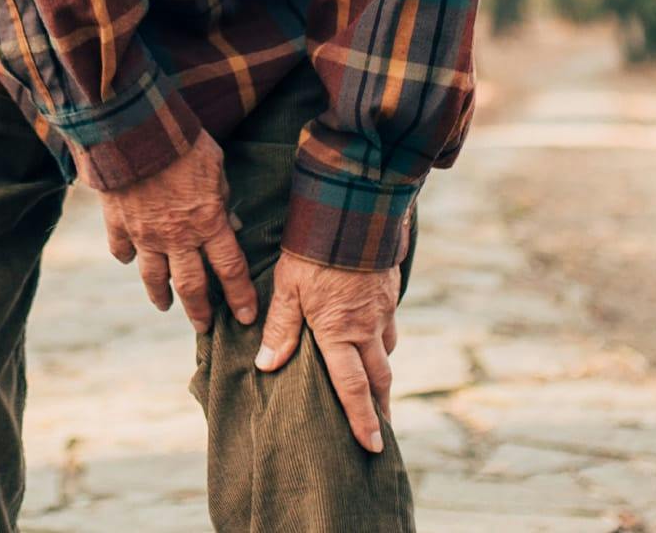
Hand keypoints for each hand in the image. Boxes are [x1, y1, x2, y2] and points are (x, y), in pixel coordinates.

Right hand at [89, 130, 258, 334]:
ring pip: (154, 276)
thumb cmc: (183, 142)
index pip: (230, 270)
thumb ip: (223, 199)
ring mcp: (144, 233)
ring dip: (161, 294)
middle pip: (191, 285)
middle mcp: (177, 237)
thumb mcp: (216, 166)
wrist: (136, 130)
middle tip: (204, 328)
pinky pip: (121, 249)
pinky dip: (125, 256)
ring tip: (165, 305)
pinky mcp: (118, 222)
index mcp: (207, 222)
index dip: (240, 296)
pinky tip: (128, 259)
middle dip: (200, 311)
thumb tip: (232, 222)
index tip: (246, 317)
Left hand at [253, 212, 412, 453]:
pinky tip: (376, 336)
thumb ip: (281, 327)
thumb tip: (266, 366)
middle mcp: (367, 327)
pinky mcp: (389, 289)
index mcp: (340, 332)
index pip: (353, 388)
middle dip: (380, 406)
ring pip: (386, 350)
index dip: (362, 419)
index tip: (372, 446)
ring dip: (382, 372)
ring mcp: (383, 308)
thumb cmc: (314, 248)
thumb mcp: (288, 286)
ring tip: (377, 387)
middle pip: (379, 377)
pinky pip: (390, 323)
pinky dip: (384, 339)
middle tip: (381, 431)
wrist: (353, 209)